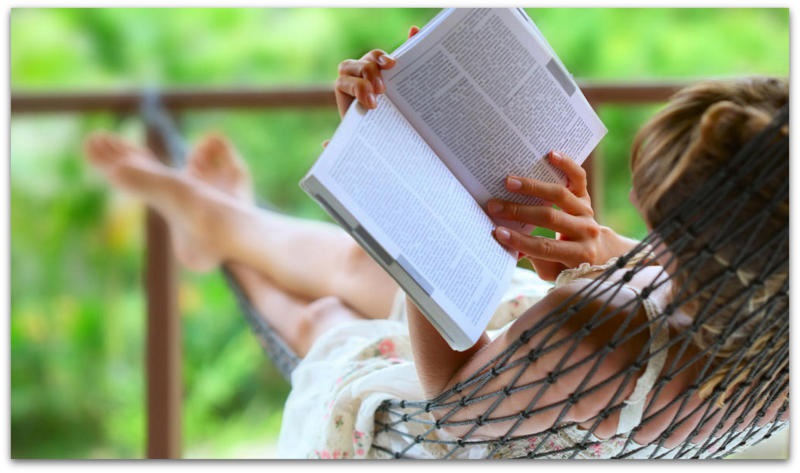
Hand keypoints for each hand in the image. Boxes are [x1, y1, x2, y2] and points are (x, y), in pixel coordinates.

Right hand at [333, 26, 419, 117]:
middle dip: (371, 73)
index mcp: (375, 69)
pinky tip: (364, 108)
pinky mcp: (340, 100)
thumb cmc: (395, 108)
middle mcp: (359, 73)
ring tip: (373, 103)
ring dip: (359, 87)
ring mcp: (347, 86)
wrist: (385, 134)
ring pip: (344, 79)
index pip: (375, 56)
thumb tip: (414, 28)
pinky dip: (352, 97)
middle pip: (361, 65)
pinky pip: (340, 91)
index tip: (392, 65)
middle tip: (382, 90)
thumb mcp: (404, 87)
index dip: (381, 57)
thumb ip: (409, 56)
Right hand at [487, 151, 609, 280]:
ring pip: (559, 195)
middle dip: (518, 212)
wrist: (598, 254)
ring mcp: (586, 211)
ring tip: (508, 182)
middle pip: (550, 218)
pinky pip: (578, 177)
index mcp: (579, 255)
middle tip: (493, 206)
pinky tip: (550, 155)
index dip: (520, 241)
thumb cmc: (567, 265)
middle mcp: (586, 230)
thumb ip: (534, 259)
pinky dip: (566, 164)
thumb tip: (506, 242)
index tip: (497, 232)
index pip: (545, 247)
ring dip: (532, 187)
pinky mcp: (586, 196)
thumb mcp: (552, 271)